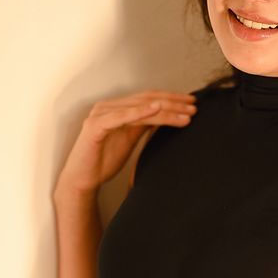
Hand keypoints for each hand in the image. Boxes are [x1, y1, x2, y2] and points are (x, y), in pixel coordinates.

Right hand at [54, 90, 197, 195]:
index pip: (149, 99)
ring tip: (185, 113)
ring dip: (165, 109)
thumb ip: (144, 125)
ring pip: (139, 107)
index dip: (171, 99)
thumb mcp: (130, 139)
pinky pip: (121, 116)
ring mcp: (101, 114)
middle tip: (194, 107)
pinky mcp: (95, 125)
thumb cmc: (104, 160)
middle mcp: (109, 106)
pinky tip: (157, 109)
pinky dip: (139, 111)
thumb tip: (164, 115)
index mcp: (118, 108)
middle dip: (173, 103)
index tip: (191, 103)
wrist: (83, 179)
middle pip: (147, 100)